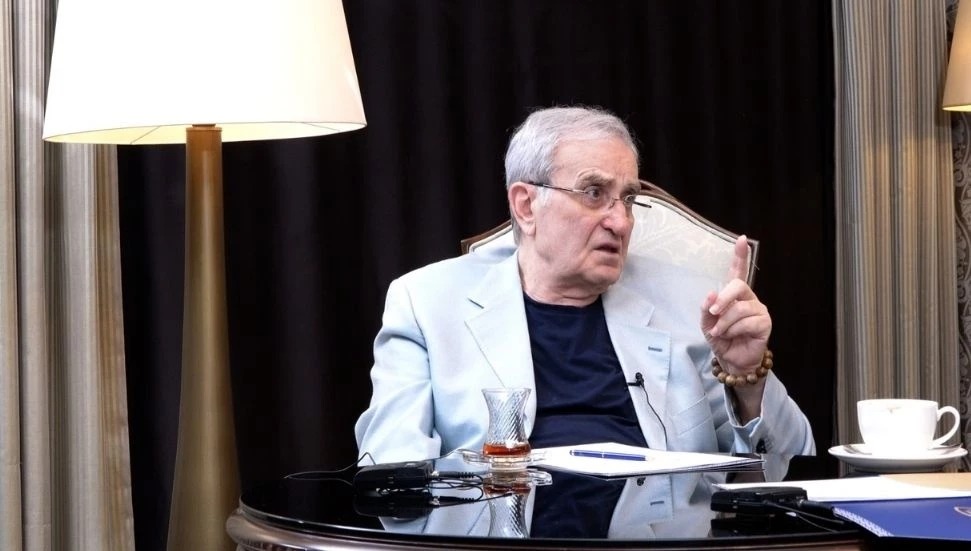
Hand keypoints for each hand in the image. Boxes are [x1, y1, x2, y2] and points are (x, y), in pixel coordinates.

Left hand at [700, 235, 770, 376]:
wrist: (731, 359)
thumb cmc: (721, 338)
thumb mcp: (707, 323)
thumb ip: (706, 308)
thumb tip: (711, 293)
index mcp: (735, 294)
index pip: (738, 272)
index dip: (740, 256)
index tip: (741, 240)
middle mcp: (749, 298)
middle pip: (738, 286)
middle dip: (723, 299)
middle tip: (713, 312)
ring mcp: (759, 309)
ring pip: (739, 308)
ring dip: (724, 322)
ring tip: (720, 332)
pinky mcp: (765, 323)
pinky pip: (747, 322)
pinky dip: (733, 330)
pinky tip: (731, 336)